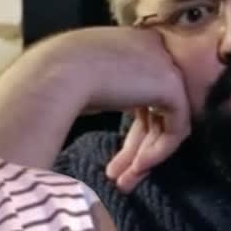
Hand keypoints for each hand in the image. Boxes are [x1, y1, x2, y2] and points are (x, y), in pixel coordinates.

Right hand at [33, 26, 190, 191]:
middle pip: (154, 111)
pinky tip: (136, 168)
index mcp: (131, 47)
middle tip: (120, 176)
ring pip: (166, 122)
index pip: (142, 94)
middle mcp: (152, 51)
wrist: (56, 73)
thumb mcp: (83, 82)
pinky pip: (176, 128)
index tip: (113, 158)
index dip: (130, 132)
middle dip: (137, 148)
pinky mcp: (172, 85)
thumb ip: (105, 92)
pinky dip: (157, 152)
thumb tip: (104, 112)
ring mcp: (166, 66)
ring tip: (125, 183)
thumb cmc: (54, 79)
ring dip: (145, 156)